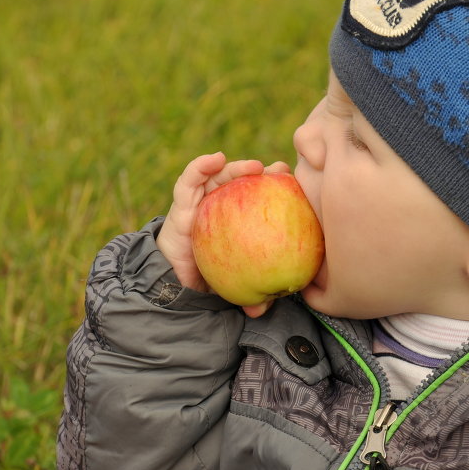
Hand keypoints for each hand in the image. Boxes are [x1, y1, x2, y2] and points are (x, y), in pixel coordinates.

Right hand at [157, 152, 290, 316]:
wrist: (170, 280)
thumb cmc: (204, 277)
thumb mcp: (229, 284)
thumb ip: (245, 295)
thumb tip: (261, 311)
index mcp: (238, 222)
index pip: (261, 199)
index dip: (280, 189)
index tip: (298, 185)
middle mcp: (222, 207)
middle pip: (245, 183)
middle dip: (264, 173)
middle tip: (281, 171)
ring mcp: (202, 201)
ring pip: (221, 176)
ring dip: (238, 167)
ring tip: (254, 166)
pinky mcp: (181, 202)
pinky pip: (189, 180)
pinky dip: (202, 165)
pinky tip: (216, 158)